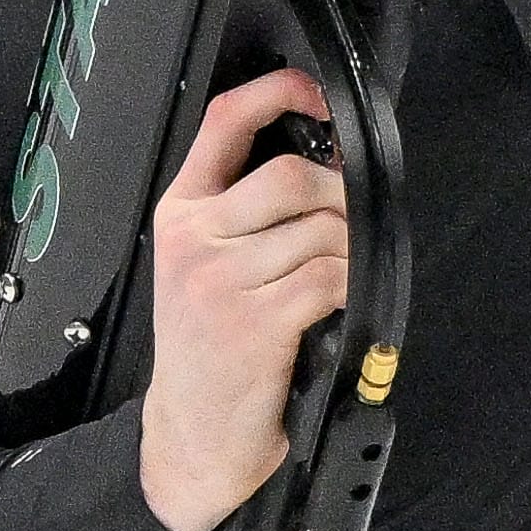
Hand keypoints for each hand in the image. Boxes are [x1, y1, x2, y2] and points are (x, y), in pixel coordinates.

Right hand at [140, 71, 343, 530]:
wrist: (192, 437)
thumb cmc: (209, 353)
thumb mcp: (201, 270)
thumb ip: (240, 214)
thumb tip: (320, 166)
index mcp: (180, 214)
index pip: (223, 122)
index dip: (277, 92)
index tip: (316, 94)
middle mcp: (193, 239)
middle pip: (289, 174)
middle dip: (339, 193)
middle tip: (350, 221)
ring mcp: (221, 281)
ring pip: (320, 229)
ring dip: (349, 250)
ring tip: (340, 274)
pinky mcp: (254, 322)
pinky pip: (328, 277)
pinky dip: (349, 285)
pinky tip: (338, 304)